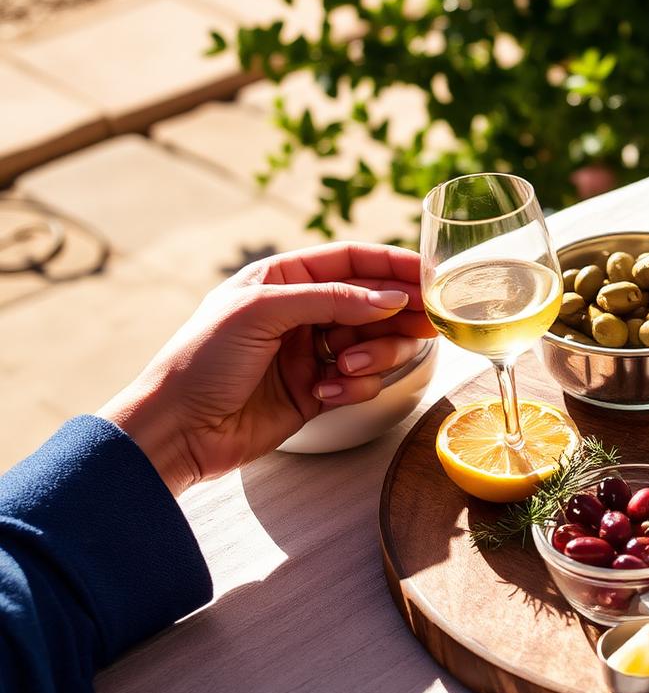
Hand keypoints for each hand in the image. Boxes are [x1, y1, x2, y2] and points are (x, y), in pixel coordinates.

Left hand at [100, 244, 435, 495]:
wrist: (177, 431)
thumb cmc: (202, 361)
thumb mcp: (261, 312)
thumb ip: (330, 299)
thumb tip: (392, 298)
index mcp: (283, 280)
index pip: (351, 261)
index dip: (392, 264)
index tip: (429, 274)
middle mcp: (302, 312)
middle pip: (374, 302)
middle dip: (397, 314)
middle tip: (425, 324)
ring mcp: (312, 352)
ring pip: (374, 343)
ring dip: (373, 354)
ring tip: (346, 367)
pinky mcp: (318, 391)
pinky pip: (361, 382)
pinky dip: (355, 387)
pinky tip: (328, 394)